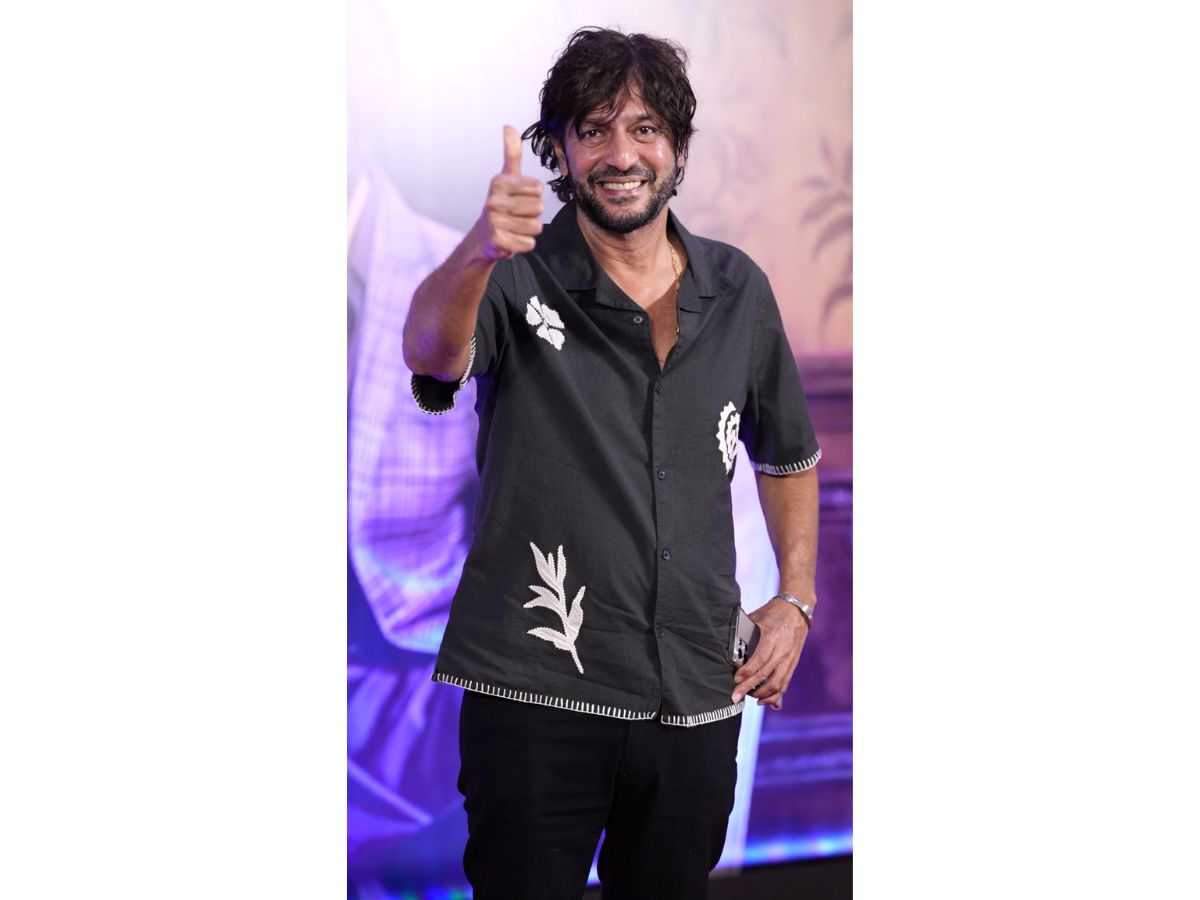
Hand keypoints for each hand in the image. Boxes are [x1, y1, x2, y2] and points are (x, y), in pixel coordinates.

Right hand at [473, 125, 544, 261]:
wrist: (483, 237)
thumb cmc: (500, 205)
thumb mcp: (506, 178)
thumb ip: (511, 153)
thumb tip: (508, 126)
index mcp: (499, 183)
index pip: (538, 188)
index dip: (533, 196)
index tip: (518, 199)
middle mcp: (493, 200)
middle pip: (538, 208)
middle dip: (532, 215)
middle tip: (516, 216)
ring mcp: (494, 222)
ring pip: (535, 227)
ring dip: (528, 230)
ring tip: (514, 228)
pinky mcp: (497, 242)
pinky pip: (529, 243)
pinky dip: (523, 244)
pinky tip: (511, 240)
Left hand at [731, 596, 810, 709]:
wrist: (797, 609)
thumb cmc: (773, 613)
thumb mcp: (757, 618)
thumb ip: (745, 633)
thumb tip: (730, 646)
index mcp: (773, 637)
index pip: (760, 659)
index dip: (747, 672)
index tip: (736, 679)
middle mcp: (783, 651)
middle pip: (766, 675)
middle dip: (749, 688)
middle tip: (735, 696)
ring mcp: (790, 659)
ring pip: (778, 684)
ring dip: (762, 695)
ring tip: (749, 697)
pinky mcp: (793, 664)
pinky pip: (785, 684)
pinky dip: (776, 696)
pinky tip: (765, 702)